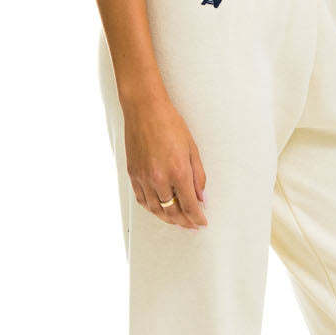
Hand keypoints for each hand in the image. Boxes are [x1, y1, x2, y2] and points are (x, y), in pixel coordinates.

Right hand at [122, 88, 208, 227]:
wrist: (144, 110)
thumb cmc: (170, 124)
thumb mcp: (192, 149)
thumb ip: (198, 176)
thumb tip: (201, 198)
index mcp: (178, 171)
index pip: (189, 206)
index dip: (197, 218)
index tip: (202, 223)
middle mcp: (159, 178)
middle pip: (172, 212)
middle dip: (184, 222)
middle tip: (192, 225)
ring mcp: (143, 177)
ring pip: (155, 209)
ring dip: (168, 218)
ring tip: (177, 220)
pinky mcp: (133, 174)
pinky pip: (142, 199)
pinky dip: (152, 208)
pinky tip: (159, 209)